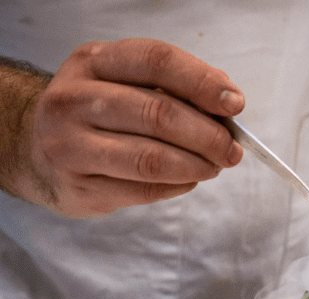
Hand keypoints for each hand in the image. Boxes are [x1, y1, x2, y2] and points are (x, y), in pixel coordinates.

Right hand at [23, 39, 244, 216]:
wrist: (35, 148)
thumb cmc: (98, 113)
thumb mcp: (125, 82)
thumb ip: (173, 86)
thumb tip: (227, 101)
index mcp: (93, 62)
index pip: (156, 61)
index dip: (202, 82)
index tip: (235, 104)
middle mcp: (73, 99)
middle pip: (158, 114)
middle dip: (208, 135)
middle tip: (232, 149)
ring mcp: (70, 145)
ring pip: (151, 158)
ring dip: (197, 165)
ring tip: (215, 166)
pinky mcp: (78, 187)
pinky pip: (144, 189)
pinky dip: (178, 186)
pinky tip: (188, 179)